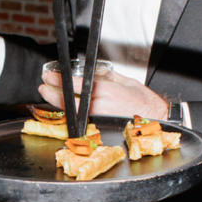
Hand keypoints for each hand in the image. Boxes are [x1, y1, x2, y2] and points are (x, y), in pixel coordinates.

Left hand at [39, 67, 169, 119]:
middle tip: (43, 87)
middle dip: (53, 94)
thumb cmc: (146, 103)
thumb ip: (109, 77)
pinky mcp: (102, 129)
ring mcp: (100, 119)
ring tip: (50, 97)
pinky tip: (65, 111)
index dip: (59, 80)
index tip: (48, 76)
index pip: (76, 85)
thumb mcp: (127, 82)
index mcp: (107, 91)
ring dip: (59, 105)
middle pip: (69, 101)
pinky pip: (82, 121)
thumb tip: (96, 72)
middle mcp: (101, 106)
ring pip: (73, 112)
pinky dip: (71, 115)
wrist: (158, 121)